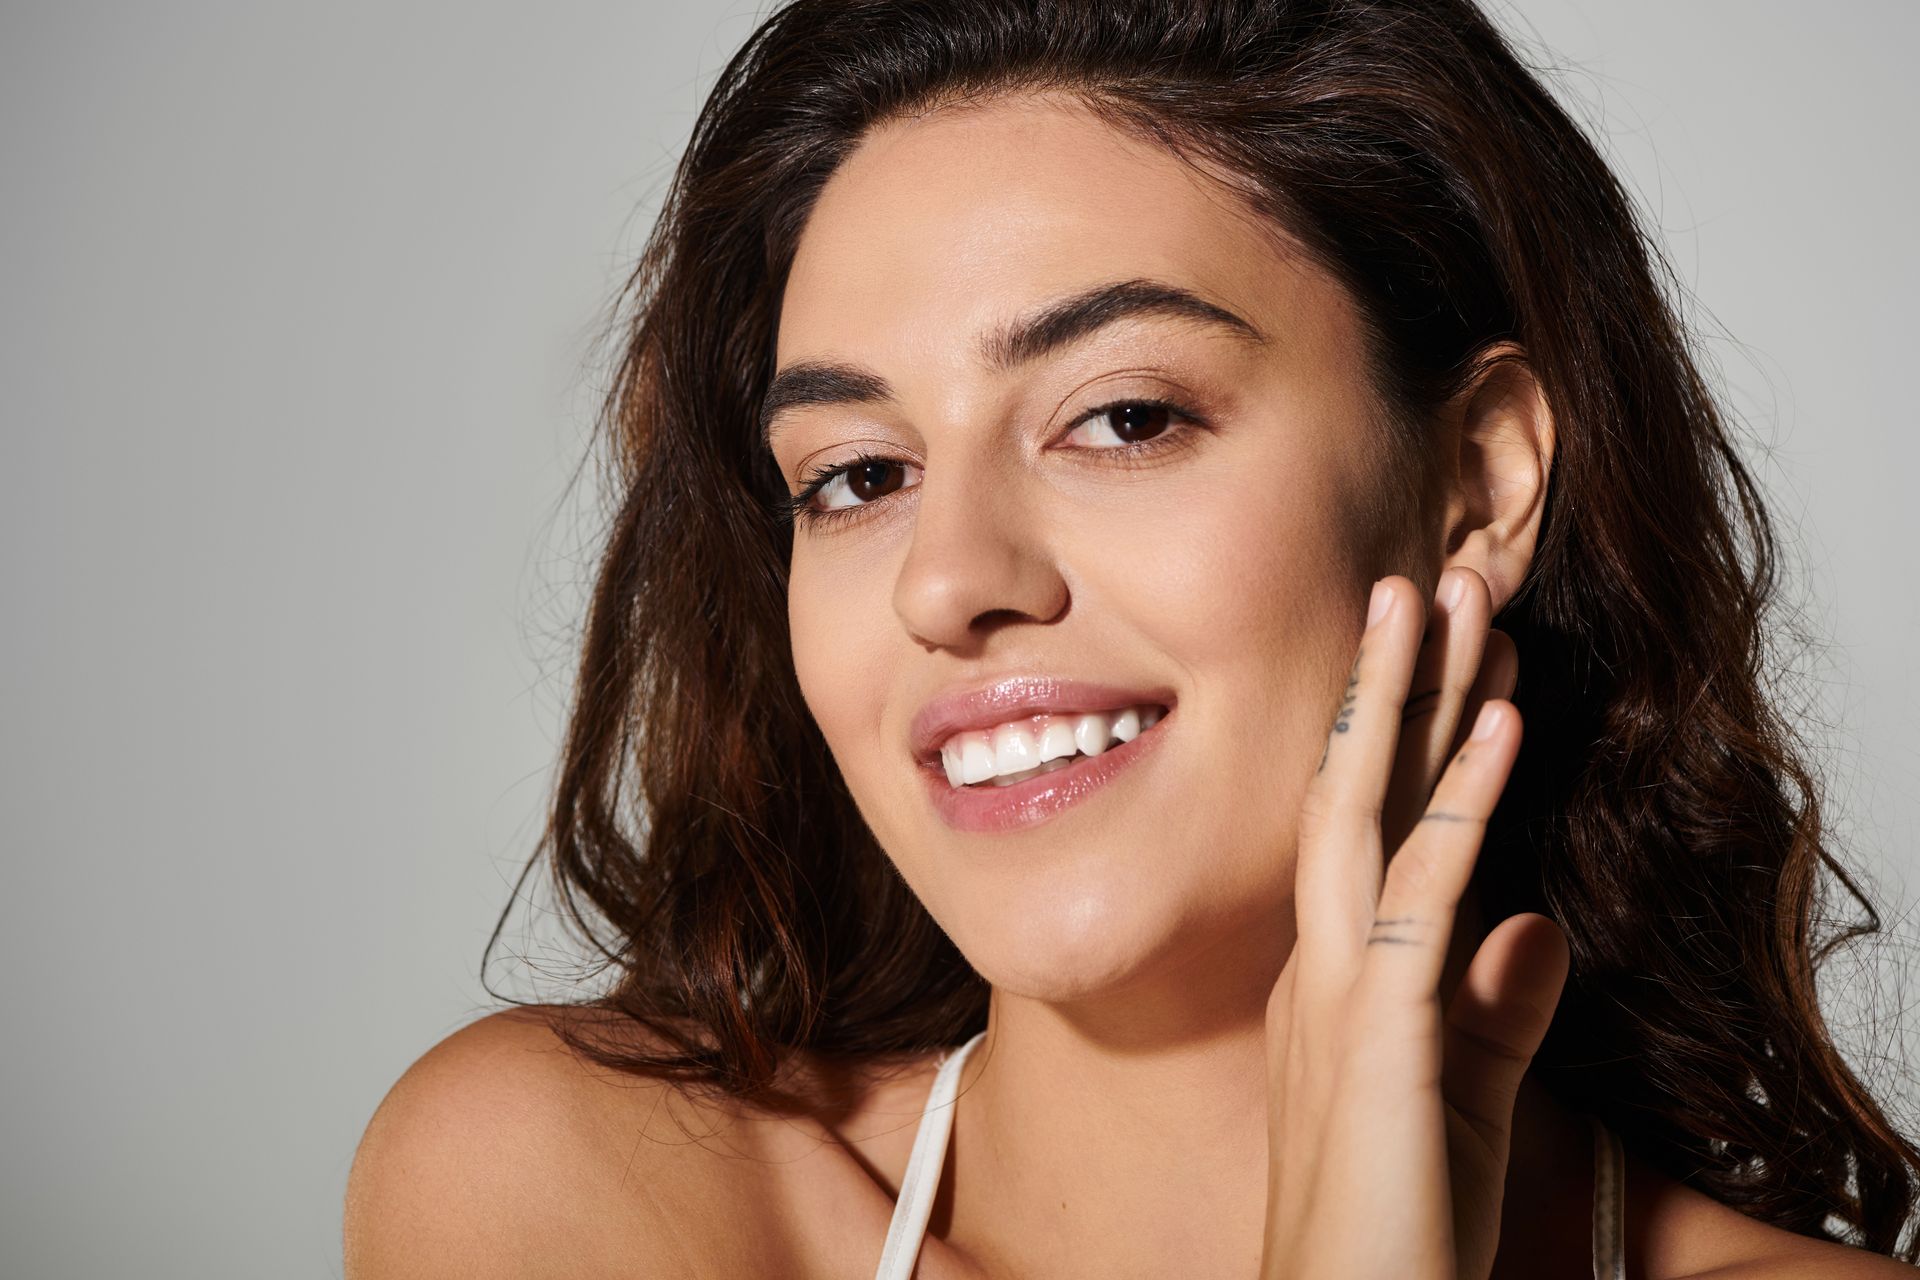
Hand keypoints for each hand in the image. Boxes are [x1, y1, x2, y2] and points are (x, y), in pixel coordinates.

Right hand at [1257, 569, 1570, 1279]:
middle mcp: (1318, 964)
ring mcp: (1338, 987)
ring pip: (1367, 806)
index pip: (1374, 829)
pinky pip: (1424, 890)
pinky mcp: (1379, 1026)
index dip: (1412, 733)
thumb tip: (1536, 930)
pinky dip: (1461, 797)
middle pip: (1354, 789)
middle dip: (1392, 678)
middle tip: (1427, 573)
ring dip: (1407, 694)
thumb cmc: (1393, 1230)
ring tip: (1441, 592)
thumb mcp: (1460, 1102)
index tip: (1460, 654)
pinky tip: (1496, 720)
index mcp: (1330, 981)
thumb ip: (1495, 1014)